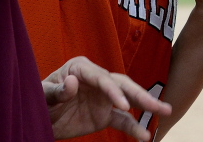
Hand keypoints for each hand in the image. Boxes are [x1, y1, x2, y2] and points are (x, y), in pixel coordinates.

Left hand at [43, 56, 170, 139]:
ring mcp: (104, 97)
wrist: (37, 120)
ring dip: (147, 105)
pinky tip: (145, 137)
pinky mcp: (105, 114)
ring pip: (129, 99)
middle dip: (141, 95)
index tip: (123, 105)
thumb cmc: (37, 102)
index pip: (102, 78)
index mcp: (82, 68)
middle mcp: (98, 79)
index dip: (113, 91)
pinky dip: (134, 128)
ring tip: (166, 111)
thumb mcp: (42, 96)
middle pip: (123, 85)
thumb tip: (72, 83)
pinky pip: (123, 120)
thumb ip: (56, 90)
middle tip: (157, 105)